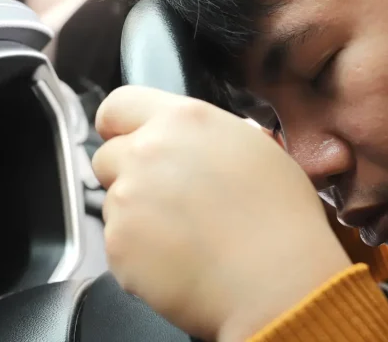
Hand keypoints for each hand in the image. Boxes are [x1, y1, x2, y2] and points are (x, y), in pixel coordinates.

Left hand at [92, 86, 351, 341]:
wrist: (276, 282)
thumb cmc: (280, 219)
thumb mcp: (254, 150)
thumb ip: (204, 138)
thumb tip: (189, 147)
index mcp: (182, 120)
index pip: (117, 105)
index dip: (118, 127)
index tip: (124, 141)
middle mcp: (146, 151)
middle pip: (106, 157)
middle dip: (127, 176)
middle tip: (167, 202)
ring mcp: (126, 199)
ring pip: (111, 204)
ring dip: (135, 218)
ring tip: (184, 239)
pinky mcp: (117, 245)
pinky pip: (117, 246)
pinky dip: (139, 256)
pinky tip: (179, 263)